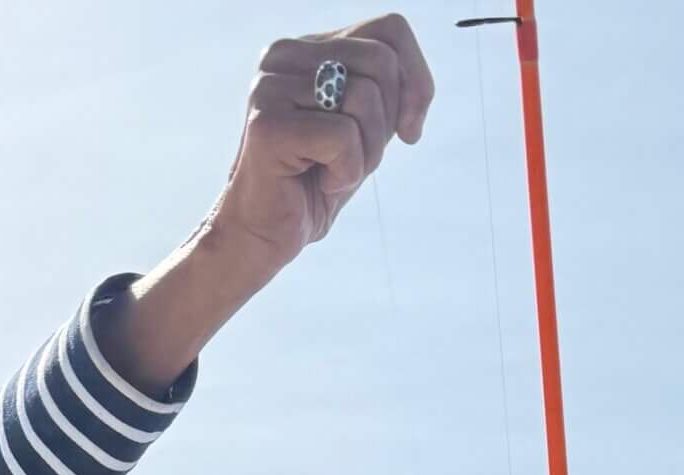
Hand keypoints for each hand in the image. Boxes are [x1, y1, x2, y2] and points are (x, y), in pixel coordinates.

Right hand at [210, 19, 433, 277]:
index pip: (389, 29)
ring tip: (332, 171)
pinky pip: (344, 138)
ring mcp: (271, 86)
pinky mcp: (268, 125)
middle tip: (355, 158)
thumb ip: (389, 93)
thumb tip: (418, 88)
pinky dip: (346, 173)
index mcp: (308, 47)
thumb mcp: (366, 129)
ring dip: (366, 154)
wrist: (265, 235)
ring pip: (365, 99)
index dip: (416, 80)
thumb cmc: (315, 183)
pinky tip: (319, 181)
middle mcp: (284, 55)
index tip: (410, 128)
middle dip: (386, 124)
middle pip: (382, 63)